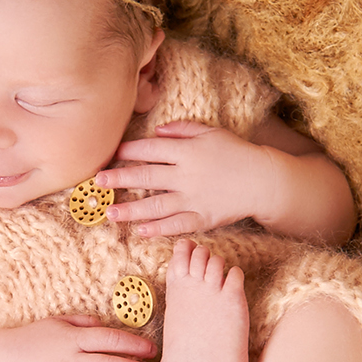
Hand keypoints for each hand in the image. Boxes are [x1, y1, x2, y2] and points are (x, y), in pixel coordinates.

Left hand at [97, 122, 283, 236]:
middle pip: (146, 176)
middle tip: (98, 182)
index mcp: (187, 151)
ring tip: (110, 213)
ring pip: (155, 205)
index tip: (113, 153)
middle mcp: (187, 175)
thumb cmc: (237, 153)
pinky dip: (157, 229)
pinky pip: (176, 225)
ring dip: (131, 209)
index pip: (151, 149)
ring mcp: (193, 198)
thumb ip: (183, 129)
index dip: (129, 151)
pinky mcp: (202, 218)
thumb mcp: (211, 132)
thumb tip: (158, 130)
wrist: (263, 180)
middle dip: (120, 178)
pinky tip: (140, 231)